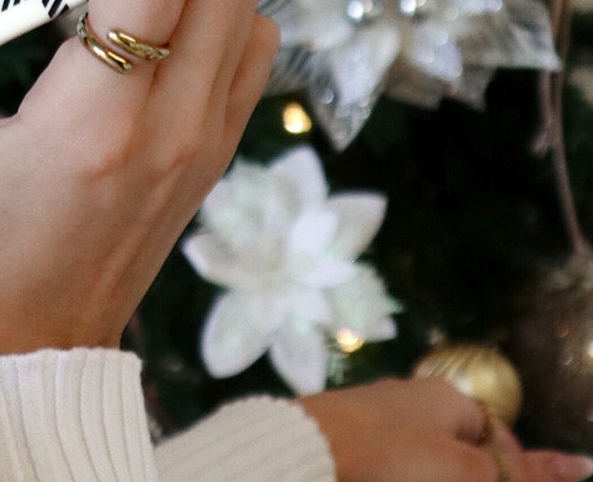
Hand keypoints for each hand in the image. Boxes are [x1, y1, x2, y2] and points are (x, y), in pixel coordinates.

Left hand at [297, 378, 592, 481]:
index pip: (498, 439)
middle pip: (463, 450)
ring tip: (431, 476)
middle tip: (461, 480)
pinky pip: (395, 459)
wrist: (307, 452)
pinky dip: (405, 470)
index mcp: (447, 399)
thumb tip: (580, 464)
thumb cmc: (392, 457)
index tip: (513, 481)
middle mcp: (415, 400)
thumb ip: (516, 472)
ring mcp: (381, 417)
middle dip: (475, 474)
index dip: (515, 472)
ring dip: (439, 473)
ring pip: (428, 458)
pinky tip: (396, 474)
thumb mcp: (464, 469)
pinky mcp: (354, 437)